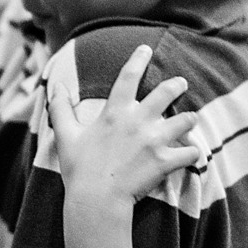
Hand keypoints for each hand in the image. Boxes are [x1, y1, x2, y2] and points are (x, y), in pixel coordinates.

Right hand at [51, 44, 202, 204]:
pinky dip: (193, 153)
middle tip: (181, 83)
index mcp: (114, 112)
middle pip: (167, 92)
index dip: (138, 59)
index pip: (128, 77)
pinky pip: (191, 153)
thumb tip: (55, 87)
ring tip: (189, 121)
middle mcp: (138, 121)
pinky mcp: (166, 161)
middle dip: (177, 85)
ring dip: (189, 120)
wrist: (96, 199)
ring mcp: (155, 140)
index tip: (146, 49)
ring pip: (186, 120)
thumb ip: (60, 109)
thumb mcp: (65, 136)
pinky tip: (192, 154)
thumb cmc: (79, 168)